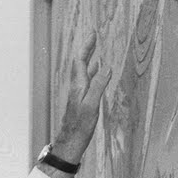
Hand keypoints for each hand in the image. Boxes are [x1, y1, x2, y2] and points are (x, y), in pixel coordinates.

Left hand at [47, 34, 110, 171]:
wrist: (70, 142)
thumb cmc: (80, 126)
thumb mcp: (91, 105)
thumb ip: (98, 86)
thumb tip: (107, 67)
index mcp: (78, 86)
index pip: (80, 61)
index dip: (86, 47)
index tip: (93, 34)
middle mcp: (77, 88)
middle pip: (80, 64)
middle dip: (87, 50)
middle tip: (94, 38)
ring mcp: (78, 95)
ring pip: (84, 73)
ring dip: (90, 60)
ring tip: (96, 51)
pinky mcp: (81, 101)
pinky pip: (88, 82)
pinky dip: (93, 74)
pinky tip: (97, 74)